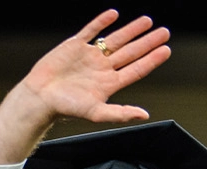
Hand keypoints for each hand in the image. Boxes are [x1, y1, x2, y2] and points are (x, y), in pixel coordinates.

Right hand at [23, 10, 170, 122]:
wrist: (39, 97)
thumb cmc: (65, 107)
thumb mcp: (95, 112)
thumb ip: (120, 113)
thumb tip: (143, 115)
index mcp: (109, 83)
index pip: (136, 69)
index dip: (152, 59)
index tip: (166, 49)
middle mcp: (102, 68)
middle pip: (131, 52)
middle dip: (148, 42)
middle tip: (165, 32)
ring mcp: (89, 56)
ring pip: (116, 40)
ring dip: (131, 30)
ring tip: (147, 21)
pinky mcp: (74, 46)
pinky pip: (91, 31)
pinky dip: (102, 22)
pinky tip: (114, 14)